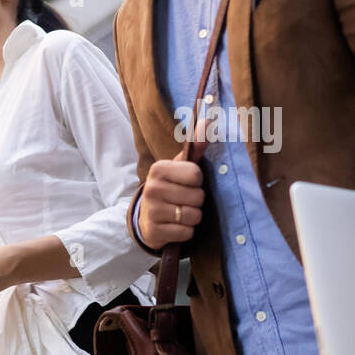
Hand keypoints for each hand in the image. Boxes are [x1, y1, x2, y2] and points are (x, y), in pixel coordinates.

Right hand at [138, 119, 209, 247]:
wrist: (146, 217)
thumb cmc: (170, 188)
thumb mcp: (180, 167)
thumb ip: (196, 146)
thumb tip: (207, 122)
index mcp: (159, 169)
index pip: (196, 174)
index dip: (197, 181)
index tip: (187, 183)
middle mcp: (152, 188)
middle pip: (197, 197)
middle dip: (196, 201)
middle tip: (184, 200)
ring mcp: (152, 211)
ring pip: (193, 215)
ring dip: (192, 217)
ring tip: (181, 213)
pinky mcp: (154, 231)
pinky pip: (186, 232)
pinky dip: (186, 231)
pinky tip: (175, 226)